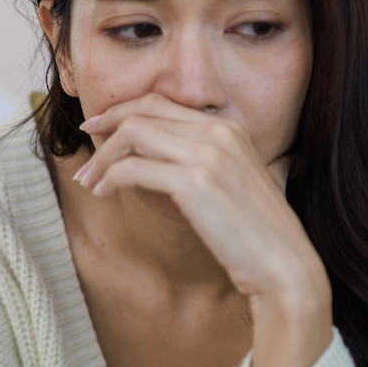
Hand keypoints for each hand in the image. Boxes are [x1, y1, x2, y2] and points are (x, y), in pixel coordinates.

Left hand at [72, 93, 332, 366]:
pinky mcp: (194, 182)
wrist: (282, 264)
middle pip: (143, 112)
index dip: (122, 111)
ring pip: (132, 135)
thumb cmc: (256, 234)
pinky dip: (111, 179)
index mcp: (228, 129)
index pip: (162, 102)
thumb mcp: (234, 184)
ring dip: (102, 158)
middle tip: (85, 156)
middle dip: (105, 129)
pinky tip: (104, 195)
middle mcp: (218, 133)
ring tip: (89, 182)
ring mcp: (207, 154)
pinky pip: (133, 168)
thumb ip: (208, 163)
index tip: (98, 128)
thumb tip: (165, 163)